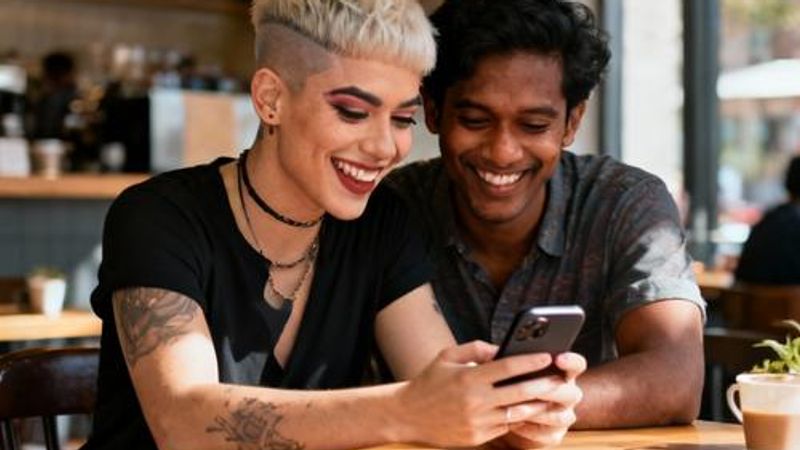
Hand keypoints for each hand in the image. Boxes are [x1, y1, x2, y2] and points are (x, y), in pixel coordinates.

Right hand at [394, 341, 564, 447]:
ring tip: (551, 397)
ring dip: (536, 405)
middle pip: (519, 393)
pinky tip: (528, 411)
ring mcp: (476, 422)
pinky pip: (504, 427)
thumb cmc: (430, 380)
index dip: (529, 361)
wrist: (407, 415)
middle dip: (543, 385)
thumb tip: (503, 348)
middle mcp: (474, 401)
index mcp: (468, 378)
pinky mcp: (476, 438)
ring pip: (516, 413)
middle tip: (559, 379)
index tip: (547, 355)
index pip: (506, 367)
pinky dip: (516, 418)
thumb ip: (476, 349)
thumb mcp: (447, 356)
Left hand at [498, 352, 585, 448]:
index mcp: (559, 372)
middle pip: (570, 391)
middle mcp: (566, 393)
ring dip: (541, 412)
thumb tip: (496, 352)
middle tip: (534, 385)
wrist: (499, 414)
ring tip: (518, 406)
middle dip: (551, 388)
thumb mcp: (499, 367)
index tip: (557, 357)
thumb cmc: (502, 383)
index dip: (570, 360)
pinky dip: (532, 429)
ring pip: (561, 416)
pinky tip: (514, 423)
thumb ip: (503, 357)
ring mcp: (562, 415)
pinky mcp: (553, 434)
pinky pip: (549, 435)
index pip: (576, 364)